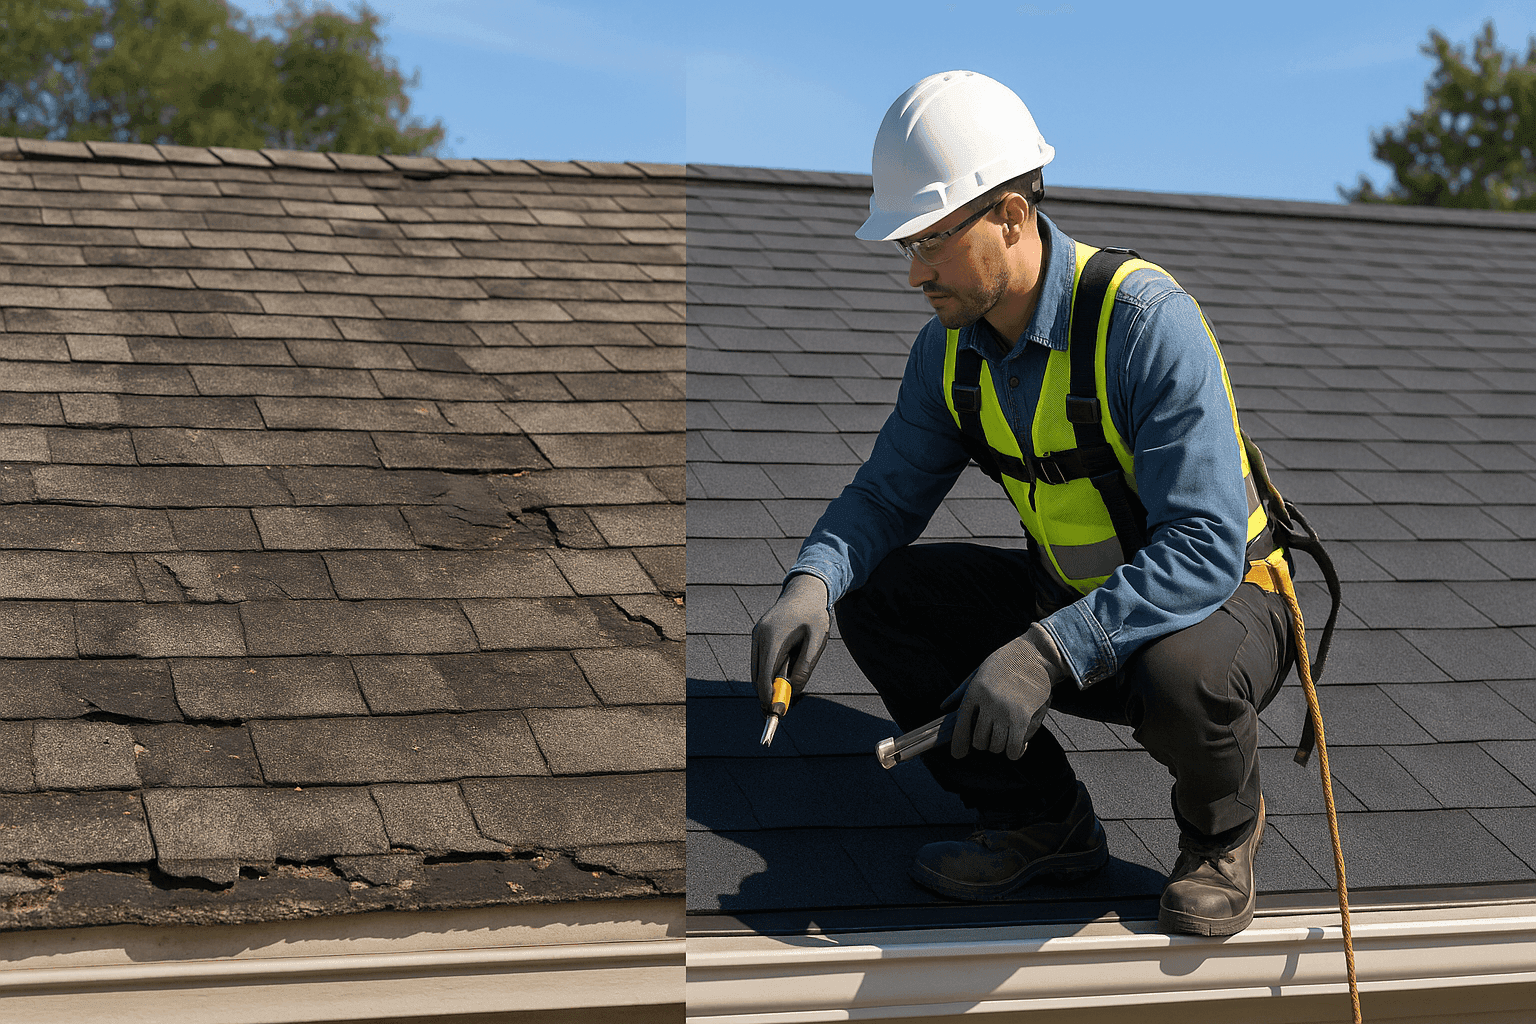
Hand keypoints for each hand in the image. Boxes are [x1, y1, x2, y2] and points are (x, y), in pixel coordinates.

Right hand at [750, 573, 829, 713]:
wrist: (804, 591)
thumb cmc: (814, 615)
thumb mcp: (818, 640)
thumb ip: (806, 666)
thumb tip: (794, 690)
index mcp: (773, 637)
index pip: (765, 675)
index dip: (769, 696)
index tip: (777, 711)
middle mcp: (759, 636)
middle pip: (758, 675)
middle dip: (767, 694)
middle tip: (779, 711)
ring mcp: (756, 635)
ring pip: (757, 670)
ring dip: (768, 683)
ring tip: (784, 691)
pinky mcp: (758, 635)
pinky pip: (759, 661)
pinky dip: (767, 673)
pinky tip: (782, 674)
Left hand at [944, 623, 1068, 759]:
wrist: (1035, 655)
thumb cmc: (1006, 662)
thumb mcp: (979, 672)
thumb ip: (961, 691)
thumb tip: (943, 707)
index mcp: (975, 691)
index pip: (961, 726)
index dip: (959, 744)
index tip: (958, 755)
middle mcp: (988, 704)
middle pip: (979, 741)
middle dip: (983, 744)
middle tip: (991, 737)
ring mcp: (1006, 712)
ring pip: (996, 747)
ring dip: (1000, 747)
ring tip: (1005, 737)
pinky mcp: (1024, 718)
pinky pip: (1015, 748)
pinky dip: (1015, 752)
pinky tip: (1016, 747)